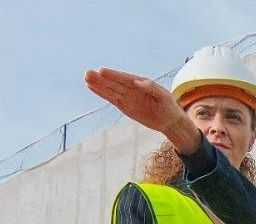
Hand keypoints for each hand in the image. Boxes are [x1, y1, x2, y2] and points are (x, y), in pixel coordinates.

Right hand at [84, 68, 202, 152]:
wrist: (169, 120)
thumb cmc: (169, 106)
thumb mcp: (163, 97)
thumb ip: (151, 88)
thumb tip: (137, 82)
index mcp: (141, 83)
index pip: (125, 78)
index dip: (113, 75)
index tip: (101, 70)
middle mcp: (132, 88)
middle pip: (114, 82)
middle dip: (101, 78)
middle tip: (87, 72)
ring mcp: (127, 96)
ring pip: (110, 89)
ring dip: (98, 84)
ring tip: (86, 78)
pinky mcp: (124, 105)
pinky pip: (111, 98)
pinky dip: (101, 93)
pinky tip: (91, 87)